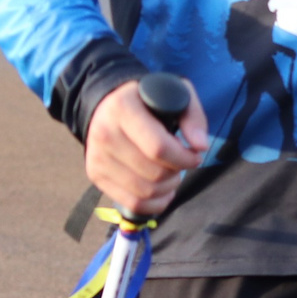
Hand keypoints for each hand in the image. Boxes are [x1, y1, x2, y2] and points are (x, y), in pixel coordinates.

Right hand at [85, 77, 207, 216]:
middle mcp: (105, 134)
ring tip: (172, 174)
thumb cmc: (147, 100)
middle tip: (182, 163)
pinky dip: (154, 204)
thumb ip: (193, 116)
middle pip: (153, 172)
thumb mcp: (175, 93)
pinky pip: (131, 203)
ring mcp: (98, 157)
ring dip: (167, 188)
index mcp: (122, 109)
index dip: (184, 158)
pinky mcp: (95, 175)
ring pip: (144, 191)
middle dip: (177, 172)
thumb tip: (201, 147)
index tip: (195, 155)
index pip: (158, 148)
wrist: (106, 105)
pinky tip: (163, 191)